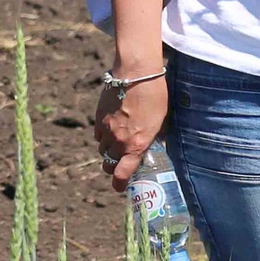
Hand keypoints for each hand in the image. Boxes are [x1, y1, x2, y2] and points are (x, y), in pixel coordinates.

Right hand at [92, 62, 168, 192]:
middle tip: (120, 164)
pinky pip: (98, 134)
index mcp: (137, 144)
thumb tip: (152, 143)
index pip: (122, 173)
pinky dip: (103, 136)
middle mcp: (119, 140)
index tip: (120, 187)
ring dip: (109, 151)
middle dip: (113, 167)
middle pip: (109, 164)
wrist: (136, 73)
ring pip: (102, 149)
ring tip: (118, 144)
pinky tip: (111, 129)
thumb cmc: (155, 96)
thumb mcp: (161, 121)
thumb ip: (154, 137)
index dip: (119, 184)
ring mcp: (107, 129)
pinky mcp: (98, 117)